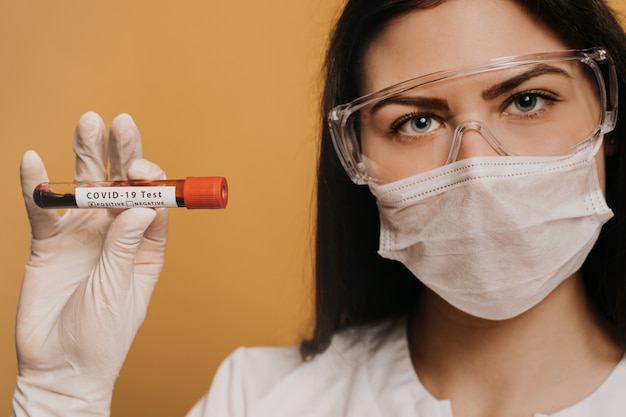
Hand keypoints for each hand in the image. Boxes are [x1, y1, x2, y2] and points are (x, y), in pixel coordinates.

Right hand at [12, 112, 168, 415]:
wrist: (61, 367)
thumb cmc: (102, 335)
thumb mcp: (120, 290)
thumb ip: (126, 247)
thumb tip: (141, 205)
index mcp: (146, 244)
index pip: (154, 201)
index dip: (151, 180)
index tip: (141, 171)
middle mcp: (117, 232)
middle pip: (122, 183)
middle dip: (122, 153)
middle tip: (121, 123)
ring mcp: (83, 234)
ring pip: (85, 186)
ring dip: (86, 155)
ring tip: (89, 122)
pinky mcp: (49, 242)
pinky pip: (43, 209)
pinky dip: (38, 186)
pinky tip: (34, 160)